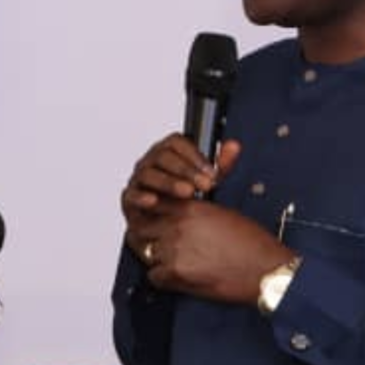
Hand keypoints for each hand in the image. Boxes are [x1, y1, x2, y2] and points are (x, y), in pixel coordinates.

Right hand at [121, 133, 240, 262]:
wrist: (167, 221)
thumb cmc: (185, 196)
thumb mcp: (207, 179)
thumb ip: (221, 163)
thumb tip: (234, 146)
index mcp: (168, 151)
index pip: (176, 142)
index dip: (194, 155)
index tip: (211, 171)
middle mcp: (151, 161)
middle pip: (163, 156)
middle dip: (186, 170)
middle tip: (205, 185)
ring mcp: (139, 178)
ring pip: (149, 173)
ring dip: (169, 182)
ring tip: (188, 193)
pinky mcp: (130, 197)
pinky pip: (132, 194)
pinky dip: (142, 196)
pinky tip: (154, 200)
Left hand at [140, 200, 295, 304]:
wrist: (263, 269)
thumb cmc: (252, 243)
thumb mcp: (224, 213)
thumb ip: (197, 212)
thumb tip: (183, 216)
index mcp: (190, 208)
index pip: (152, 204)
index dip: (149, 213)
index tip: (150, 219)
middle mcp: (178, 226)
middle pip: (141, 228)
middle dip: (143, 235)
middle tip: (150, 242)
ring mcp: (174, 250)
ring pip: (145, 253)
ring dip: (153, 257)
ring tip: (167, 261)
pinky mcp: (176, 274)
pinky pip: (154, 276)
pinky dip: (161, 278)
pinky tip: (175, 276)